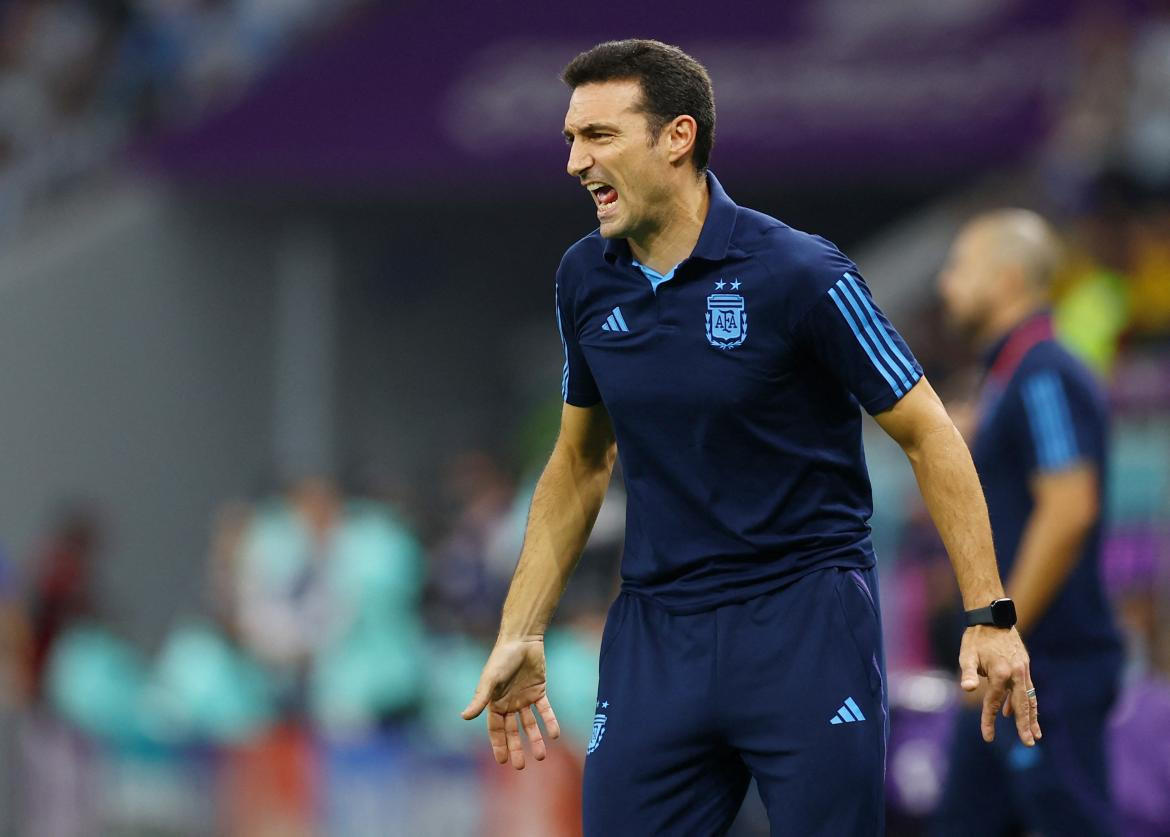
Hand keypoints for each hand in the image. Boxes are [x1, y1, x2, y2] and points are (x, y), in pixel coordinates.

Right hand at [461, 637, 560, 769]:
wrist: (522, 639)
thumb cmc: (502, 658)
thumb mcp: (490, 680)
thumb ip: (480, 699)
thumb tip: (464, 717)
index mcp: (495, 703)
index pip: (496, 729)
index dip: (498, 744)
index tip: (502, 761)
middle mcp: (509, 703)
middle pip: (513, 730)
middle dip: (516, 747)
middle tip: (521, 766)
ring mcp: (525, 698)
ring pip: (530, 723)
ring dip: (535, 738)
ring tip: (541, 756)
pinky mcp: (539, 691)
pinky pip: (545, 710)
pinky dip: (549, 722)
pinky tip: (554, 735)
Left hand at [958, 626, 1041, 744]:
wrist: (992, 617)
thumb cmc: (976, 638)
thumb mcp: (967, 655)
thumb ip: (968, 673)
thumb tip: (967, 688)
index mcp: (1001, 672)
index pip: (994, 702)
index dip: (989, 720)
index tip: (987, 737)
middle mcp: (1016, 673)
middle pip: (1021, 704)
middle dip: (1025, 725)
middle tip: (1029, 743)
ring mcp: (1023, 670)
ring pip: (1029, 698)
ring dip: (1032, 717)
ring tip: (1035, 735)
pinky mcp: (1025, 666)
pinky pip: (1027, 689)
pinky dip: (1027, 703)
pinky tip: (1020, 713)